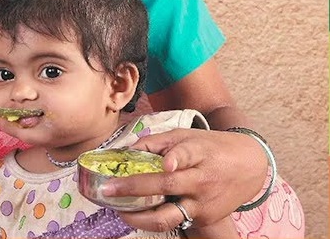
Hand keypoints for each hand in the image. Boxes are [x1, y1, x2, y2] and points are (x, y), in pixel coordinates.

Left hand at [101, 128, 267, 231]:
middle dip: (134, 189)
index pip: (186, 155)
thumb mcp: (185, 135)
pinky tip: (136, 214)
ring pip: (168, 217)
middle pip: (167, 187)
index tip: (166, 164)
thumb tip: (123, 150)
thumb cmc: (210, 146)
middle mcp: (201, 181)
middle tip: (108, 189)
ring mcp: (203, 204)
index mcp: (198, 153)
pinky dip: (152, 219)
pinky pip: (174, 222)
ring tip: (118, 210)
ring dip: (139, 218)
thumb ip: (155, 141)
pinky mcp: (205, 220)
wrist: (249, 166)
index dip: (175, 159)